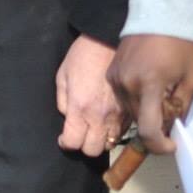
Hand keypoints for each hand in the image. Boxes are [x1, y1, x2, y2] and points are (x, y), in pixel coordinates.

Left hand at [55, 34, 124, 156]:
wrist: (109, 43)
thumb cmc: (82, 57)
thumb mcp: (62, 76)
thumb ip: (62, 101)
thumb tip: (68, 117)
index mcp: (80, 108)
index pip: (73, 142)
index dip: (66, 143)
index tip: (64, 138)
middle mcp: (100, 116)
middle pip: (93, 150)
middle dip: (84, 145)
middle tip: (81, 134)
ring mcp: (118, 115)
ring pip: (110, 144)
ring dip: (101, 140)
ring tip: (95, 129)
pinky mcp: (131, 111)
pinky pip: (123, 132)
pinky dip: (115, 132)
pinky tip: (109, 121)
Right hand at [109, 33, 192, 154]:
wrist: (157, 14)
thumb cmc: (180, 45)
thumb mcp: (191, 78)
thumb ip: (181, 105)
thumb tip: (173, 126)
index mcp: (149, 85)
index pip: (148, 129)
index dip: (159, 145)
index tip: (171, 145)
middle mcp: (126, 85)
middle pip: (138, 122)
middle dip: (155, 127)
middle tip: (171, 117)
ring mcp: (115, 79)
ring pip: (129, 111)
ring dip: (144, 114)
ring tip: (161, 102)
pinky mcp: (111, 74)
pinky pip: (122, 98)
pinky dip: (135, 102)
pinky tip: (148, 91)